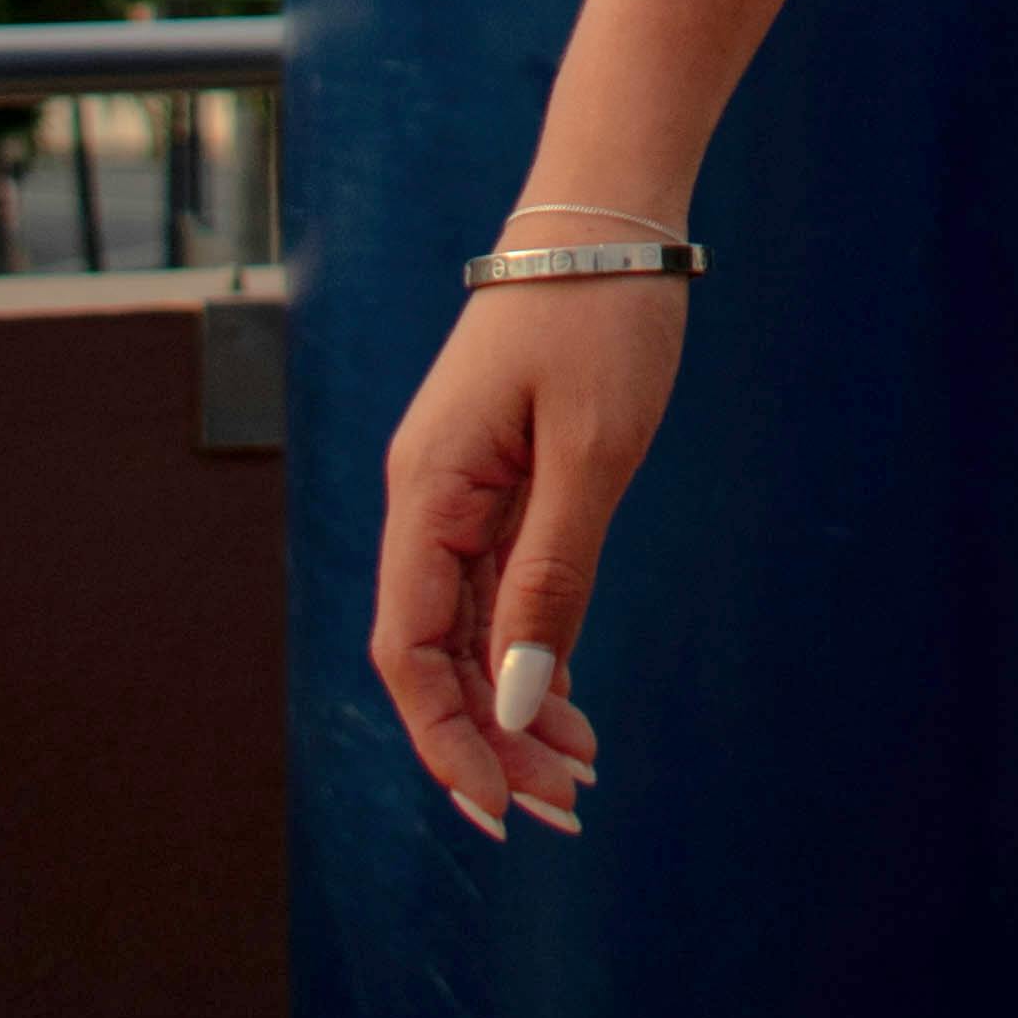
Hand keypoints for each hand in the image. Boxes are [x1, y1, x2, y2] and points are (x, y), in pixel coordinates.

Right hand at [370, 268, 685, 835]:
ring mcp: (463, 488)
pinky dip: (533, 645)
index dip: (445, 739)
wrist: (610, 208)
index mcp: (427, 493)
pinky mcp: (501, 477)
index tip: (499, 809)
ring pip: (470, 628)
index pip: (407, 652)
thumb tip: (519, 703)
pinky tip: (569, 697)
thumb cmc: (602, 315)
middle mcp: (429, 498)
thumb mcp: (592, 452)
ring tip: (580, 774)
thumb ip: (550, 577)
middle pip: (437, 653)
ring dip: (516, 704)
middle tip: (565, 809)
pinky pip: (499, 586)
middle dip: (492, 740)